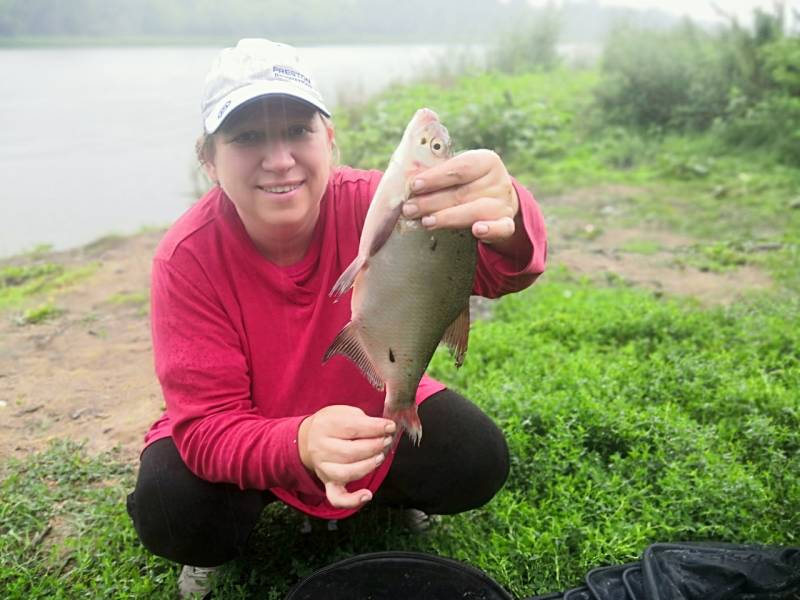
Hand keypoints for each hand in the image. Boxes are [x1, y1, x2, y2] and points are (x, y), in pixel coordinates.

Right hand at [298, 405, 395, 508]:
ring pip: (347, 473)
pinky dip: (352, 500)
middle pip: (350, 451)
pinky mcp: (328, 483)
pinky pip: (337, 498)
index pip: (352, 428)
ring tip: (380, 456)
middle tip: (386, 440)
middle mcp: (320, 449)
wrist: (308, 439)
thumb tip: (385, 427)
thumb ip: (362, 419)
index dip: (375, 428)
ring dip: (369, 466)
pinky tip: (367, 495)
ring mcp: (323, 468)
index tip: (390, 426)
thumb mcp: (344, 412)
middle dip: (374, 446)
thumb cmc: (332, 425)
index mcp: (325, 426)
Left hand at [403, 149, 520, 247]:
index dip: (435, 177)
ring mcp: (503, 203)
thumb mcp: (457, 171)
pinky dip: (491, 229)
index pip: (459, 168)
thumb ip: (437, 172)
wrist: (497, 200)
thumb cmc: (467, 183)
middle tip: (409, 209)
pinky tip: (477, 231)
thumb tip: (406, 181)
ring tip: (426, 222)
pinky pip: (502, 228)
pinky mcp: (507, 223)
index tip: (414, 185)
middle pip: (462, 192)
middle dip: (432, 202)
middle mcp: (498, 180)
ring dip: (448, 217)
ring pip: (475, 211)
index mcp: (486, 160)